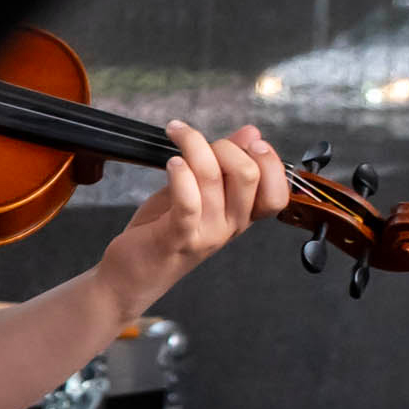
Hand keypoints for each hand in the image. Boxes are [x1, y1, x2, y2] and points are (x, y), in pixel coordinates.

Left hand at [96, 121, 288, 312]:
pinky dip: (180, 175)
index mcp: (240, 216)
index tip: (247, 141)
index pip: (278, 194)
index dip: (270, 161)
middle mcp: (230, 226)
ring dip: (193, 146)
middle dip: (225, 145)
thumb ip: (224, 164)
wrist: (130, 276)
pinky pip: (188, 201)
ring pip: (214, 178)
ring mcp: (206, 234)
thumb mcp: (197, 192)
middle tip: (198, 140)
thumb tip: (251, 133)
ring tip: (176, 134)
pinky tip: (171, 162)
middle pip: (248, 175)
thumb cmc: (161, 230)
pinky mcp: (178, 237)